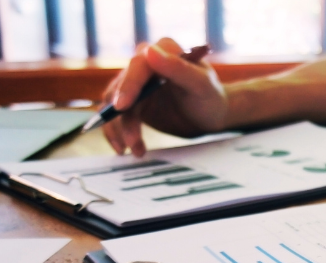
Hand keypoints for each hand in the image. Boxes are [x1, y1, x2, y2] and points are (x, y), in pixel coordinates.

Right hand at [100, 38, 228, 155]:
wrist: (211, 116)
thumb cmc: (211, 98)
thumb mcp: (202, 85)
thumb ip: (179, 68)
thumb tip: (150, 51)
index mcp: (163, 50)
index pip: (138, 65)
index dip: (128, 85)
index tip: (122, 106)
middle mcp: (145, 63)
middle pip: (121, 86)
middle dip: (123, 116)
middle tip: (130, 141)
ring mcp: (136, 82)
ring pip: (114, 103)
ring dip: (120, 129)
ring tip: (136, 150)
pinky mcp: (132, 101)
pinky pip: (115, 116)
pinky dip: (117, 133)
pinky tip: (126, 148)